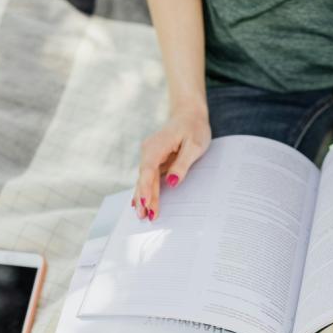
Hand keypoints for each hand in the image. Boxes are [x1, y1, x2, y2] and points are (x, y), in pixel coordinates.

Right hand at [133, 103, 210, 219]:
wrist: (189, 115)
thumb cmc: (194, 128)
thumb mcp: (194, 145)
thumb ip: (182, 165)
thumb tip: (171, 183)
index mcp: (156, 146)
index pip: (148, 170)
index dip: (145, 188)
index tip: (145, 203)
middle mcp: (148, 151)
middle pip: (144, 178)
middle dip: (145, 198)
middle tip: (146, 217)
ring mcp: (149, 156)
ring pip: (144, 180)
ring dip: (143, 197)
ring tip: (142, 216)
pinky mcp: (153, 160)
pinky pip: (148, 178)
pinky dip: (144, 190)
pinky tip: (138, 203)